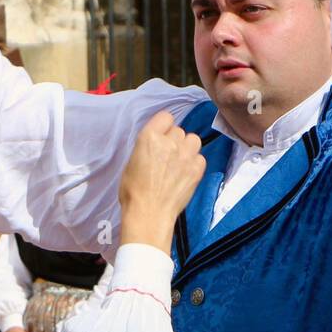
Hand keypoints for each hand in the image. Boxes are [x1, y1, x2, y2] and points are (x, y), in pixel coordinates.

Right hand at [118, 113, 203, 250]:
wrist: (148, 214)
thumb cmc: (134, 192)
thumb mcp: (131, 163)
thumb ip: (146, 148)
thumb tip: (155, 145)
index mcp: (149, 137)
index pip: (165, 117)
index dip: (164, 126)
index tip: (162, 136)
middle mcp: (169, 142)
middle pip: (179, 130)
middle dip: (174, 140)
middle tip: (167, 156)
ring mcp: (185, 155)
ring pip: (193, 140)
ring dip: (187, 148)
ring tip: (179, 162)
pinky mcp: (196, 169)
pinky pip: (200, 158)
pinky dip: (194, 164)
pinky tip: (185, 174)